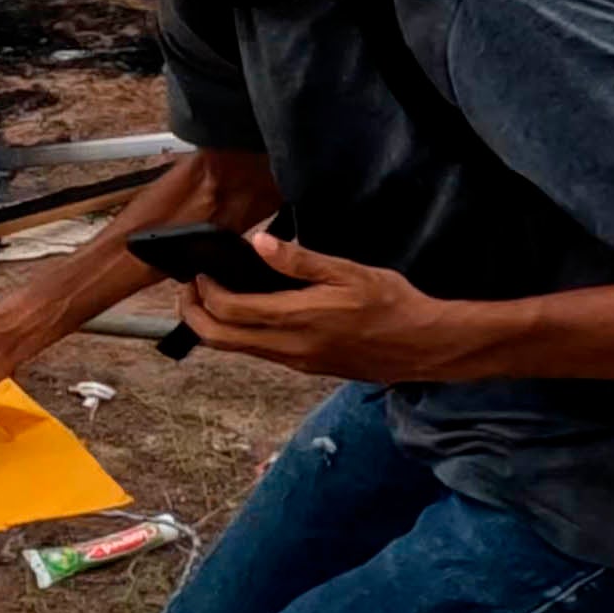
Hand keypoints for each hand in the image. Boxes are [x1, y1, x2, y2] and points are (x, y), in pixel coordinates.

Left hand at [177, 233, 507, 383]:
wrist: (423, 346)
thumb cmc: (392, 304)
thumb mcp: (349, 272)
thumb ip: (301, 261)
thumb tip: (259, 244)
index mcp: (297, 320)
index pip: (230, 310)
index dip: (204, 292)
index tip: (199, 271)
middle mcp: (289, 348)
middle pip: (220, 339)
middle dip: (195, 314)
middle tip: (190, 289)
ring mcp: (296, 361)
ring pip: (238, 349)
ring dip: (215, 326)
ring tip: (212, 296)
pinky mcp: (306, 367)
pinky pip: (260, 352)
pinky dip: (240, 334)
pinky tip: (248, 312)